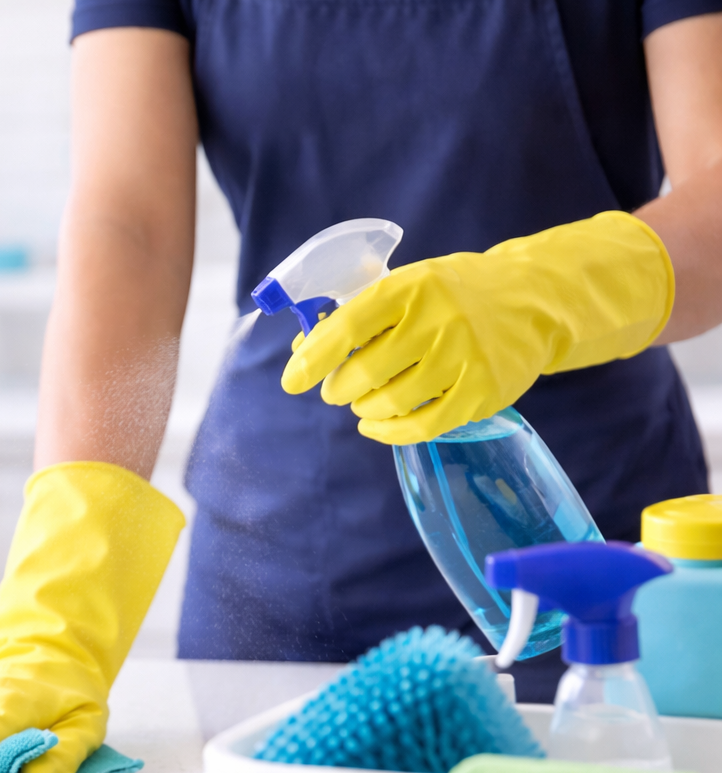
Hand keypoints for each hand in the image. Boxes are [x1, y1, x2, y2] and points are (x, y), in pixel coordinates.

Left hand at [280, 211, 673, 444]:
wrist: (533, 300)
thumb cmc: (453, 294)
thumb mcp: (409, 285)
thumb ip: (359, 314)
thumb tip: (301, 351)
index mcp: (411, 287)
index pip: (347, 327)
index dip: (312, 358)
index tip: (292, 381)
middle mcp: (439, 320)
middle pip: (364, 373)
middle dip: (338, 388)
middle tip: (336, 389)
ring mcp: (465, 358)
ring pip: (389, 402)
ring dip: (363, 409)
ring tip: (362, 402)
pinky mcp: (484, 392)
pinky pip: (422, 426)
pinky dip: (389, 432)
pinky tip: (376, 426)